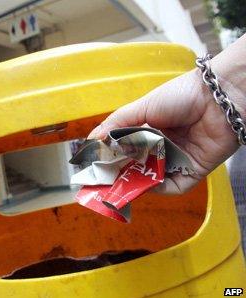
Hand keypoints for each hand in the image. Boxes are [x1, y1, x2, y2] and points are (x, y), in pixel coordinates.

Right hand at [88, 66, 245, 193]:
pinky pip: (175, 187)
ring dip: (139, 183)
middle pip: (137, 168)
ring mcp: (177, 161)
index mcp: (148, 133)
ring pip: (154, 180)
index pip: (124, 152)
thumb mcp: (141, 107)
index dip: (111, 161)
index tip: (97, 168)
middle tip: (106, 182)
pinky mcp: (194, 171)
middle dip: (122, 176)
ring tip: (126, 181)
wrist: (218, 97)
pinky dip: (163, 189)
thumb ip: (116, 124)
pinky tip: (151, 183)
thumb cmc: (180, 96)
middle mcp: (161, 148)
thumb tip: (92, 140)